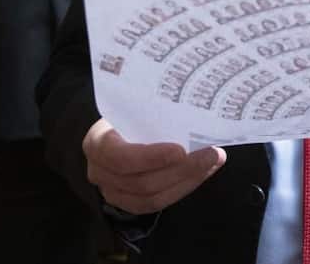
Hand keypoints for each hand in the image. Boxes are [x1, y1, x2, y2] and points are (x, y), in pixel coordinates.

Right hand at [83, 118, 225, 214]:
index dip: (151, 158)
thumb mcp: (131, 106)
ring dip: (188, 180)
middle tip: (211, 153)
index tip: (181, 150)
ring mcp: (112, 192)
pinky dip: (183, 188)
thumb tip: (194, 106)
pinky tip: (202, 173)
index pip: (121, 157)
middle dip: (182, 169)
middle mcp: (99, 171)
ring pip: (153, 198)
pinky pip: (157, 204)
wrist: (114, 130)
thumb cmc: (127, 114)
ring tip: (212, 162)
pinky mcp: (128, 203)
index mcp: (97, 143)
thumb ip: (153, 110)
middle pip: (142, 182)